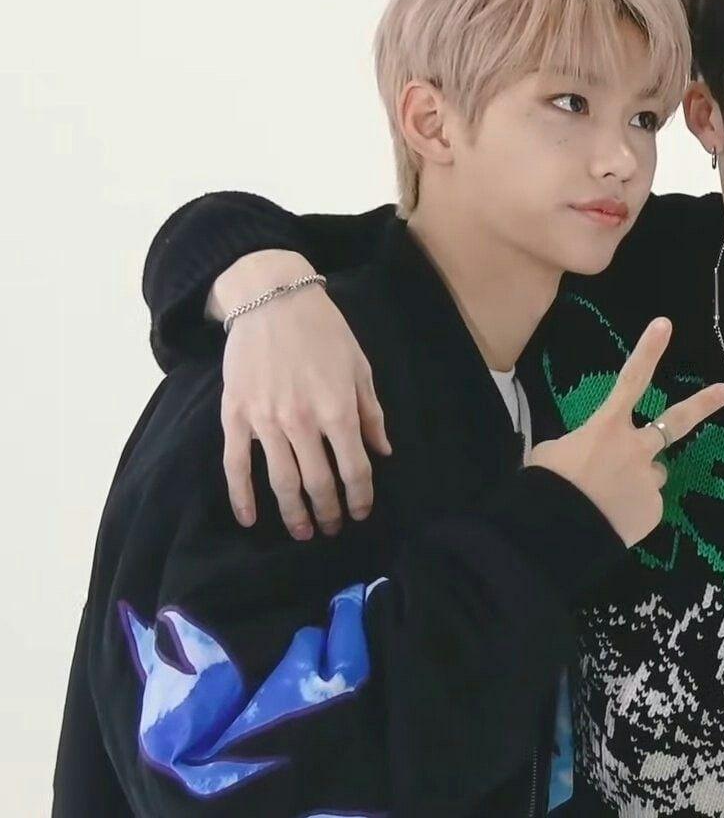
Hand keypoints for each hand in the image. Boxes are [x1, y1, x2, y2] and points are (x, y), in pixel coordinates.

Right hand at [216, 251, 390, 538]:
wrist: (271, 298)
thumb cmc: (323, 331)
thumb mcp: (359, 368)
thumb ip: (371, 414)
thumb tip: (382, 453)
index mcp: (337, 411)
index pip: (354, 470)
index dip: (360, 497)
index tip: (361, 511)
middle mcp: (302, 422)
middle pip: (319, 483)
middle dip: (329, 512)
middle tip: (332, 529)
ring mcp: (265, 421)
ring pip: (281, 482)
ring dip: (294, 513)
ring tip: (303, 532)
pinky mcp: (235, 416)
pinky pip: (236, 466)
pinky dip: (242, 497)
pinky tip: (251, 519)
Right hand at [533, 318, 723, 546]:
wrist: (557, 533)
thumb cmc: (546, 486)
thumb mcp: (553, 454)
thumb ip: (579, 447)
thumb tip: (588, 458)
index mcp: (607, 427)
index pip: (631, 380)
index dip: (648, 351)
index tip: (665, 325)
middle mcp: (636, 448)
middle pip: (676, 422)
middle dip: (702, 404)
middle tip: (723, 392)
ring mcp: (649, 480)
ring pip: (653, 474)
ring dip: (639, 479)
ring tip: (610, 498)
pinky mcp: (653, 511)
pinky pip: (645, 506)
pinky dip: (631, 512)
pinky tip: (610, 520)